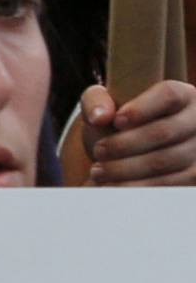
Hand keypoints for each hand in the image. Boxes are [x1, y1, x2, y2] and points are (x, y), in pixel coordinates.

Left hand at [81, 80, 195, 184]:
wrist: (123, 153)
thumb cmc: (115, 122)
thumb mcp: (102, 103)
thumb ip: (96, 101)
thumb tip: (99, 116)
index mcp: (182, 95)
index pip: (169, 95)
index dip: (142, 108)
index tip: (116, 121)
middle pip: (164, 132)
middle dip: (125, 144)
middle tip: (99, 151)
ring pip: (163, 161)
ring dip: (125, 168)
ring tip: (99, 170)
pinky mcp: (193, 178)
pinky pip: (167, 186)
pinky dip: (136, 187)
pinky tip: (113, 186)